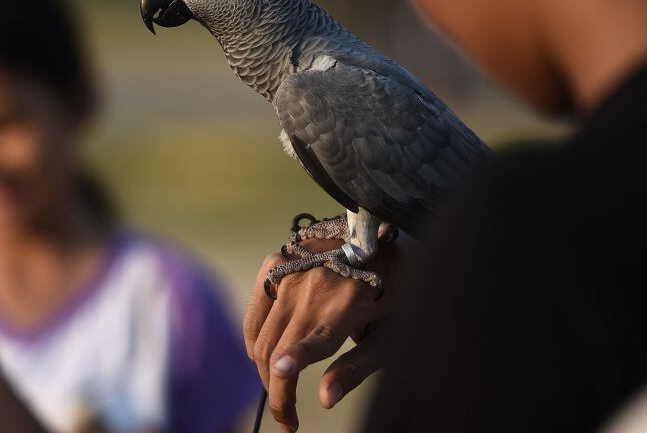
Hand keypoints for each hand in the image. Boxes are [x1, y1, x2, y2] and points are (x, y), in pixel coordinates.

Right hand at [243, 228, 407, 431]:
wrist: (379, 232)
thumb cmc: (393, 289)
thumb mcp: (390, 332)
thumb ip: (357, 366)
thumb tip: (325, 399)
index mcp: (345, 303)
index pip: (308, 345)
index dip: (290, 373)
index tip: (283, 401)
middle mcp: (311, 285)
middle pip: (276, 351)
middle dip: (278, 392)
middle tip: (288, 420)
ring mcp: (288, 271)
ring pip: (261, 337)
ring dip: (265, 371)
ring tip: (281, 392)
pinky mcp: (275, 262)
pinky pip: (253, 312)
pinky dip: (255, 340)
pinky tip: (266, 357)